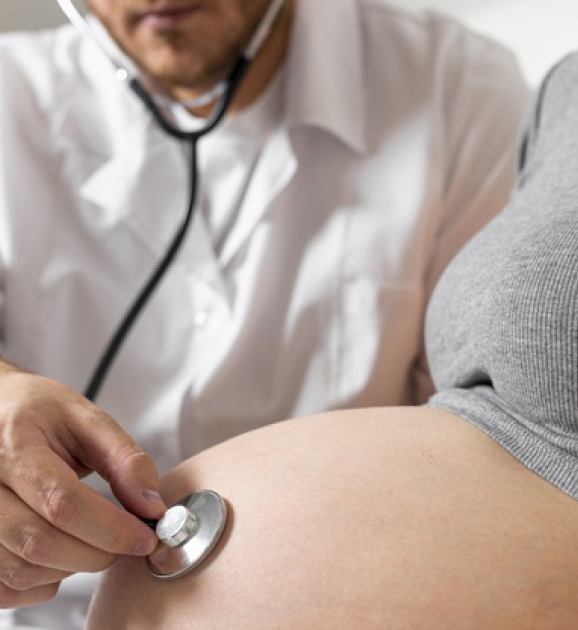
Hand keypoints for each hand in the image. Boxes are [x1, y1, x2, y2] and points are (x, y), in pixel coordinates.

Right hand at [0, 365, 166, 607]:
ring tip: (93, 538)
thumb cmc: (41, 415)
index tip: (145, 537)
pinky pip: (4, 588)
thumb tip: (153, 507)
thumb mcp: (89, 420)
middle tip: (125, 541)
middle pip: (40, 542)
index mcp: (16, 444)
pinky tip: (61, 552)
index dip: (110, 528)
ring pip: (21, 570)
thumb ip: (126, 460)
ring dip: (72, 567)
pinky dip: (42, 583)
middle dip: (97, 553)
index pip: (62, 501)